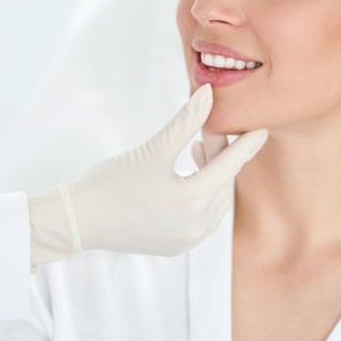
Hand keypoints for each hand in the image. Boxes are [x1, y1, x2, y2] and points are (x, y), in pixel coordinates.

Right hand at [28, 84, 266, 260]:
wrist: (79, 220)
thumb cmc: (111, 183)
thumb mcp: (153, 149)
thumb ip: (186, 122)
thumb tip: (208, 94)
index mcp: (194, 200)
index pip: (231, 165)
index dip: (246, 143)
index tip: (260, 128)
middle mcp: (196, 226)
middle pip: (222, 183)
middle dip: (220, 156)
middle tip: (206, 133)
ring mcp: (186, 240)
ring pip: (214, 202)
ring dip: (211, 177)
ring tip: (195, 152)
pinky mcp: (174, 246)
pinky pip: (201, 219)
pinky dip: (200, 198)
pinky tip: (185, 181)